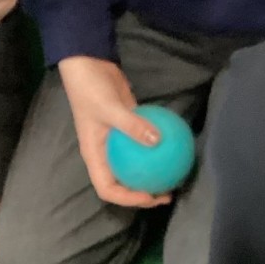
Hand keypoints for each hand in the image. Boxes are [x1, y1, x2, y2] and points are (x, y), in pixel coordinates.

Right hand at [59, 56, 171, 208]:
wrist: (89, 65)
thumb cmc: (90, 90)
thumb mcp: (109, 108)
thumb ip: (132, 125)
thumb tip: (158, 141)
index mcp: (95, 156)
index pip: (107, 188)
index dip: (127, 199)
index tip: (150, 196)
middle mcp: (105, 154)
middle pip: (124, 183)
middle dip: (145, 192)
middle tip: (168, 192)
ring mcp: (117, 142)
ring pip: (136, 165)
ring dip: (153, 173)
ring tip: (175, 176)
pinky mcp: (129, 127)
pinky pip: (144, 142)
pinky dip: (157, 147)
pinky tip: (175, 146)